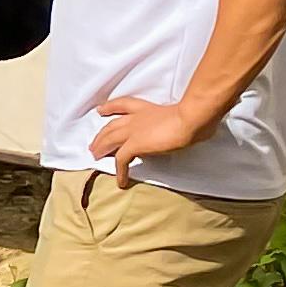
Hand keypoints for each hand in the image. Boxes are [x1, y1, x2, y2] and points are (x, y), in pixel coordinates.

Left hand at [88, 97, 211, 183]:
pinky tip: (121, 181)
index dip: (109, 107)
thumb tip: (180, 128)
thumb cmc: (192, 116)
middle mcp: (135, 117)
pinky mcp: (134, 144)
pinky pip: (121, 160)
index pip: (122, 105)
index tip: (100, 110)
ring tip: (96, 157)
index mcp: (145, 108)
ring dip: (102, 149)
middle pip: (111, 126)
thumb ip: (172, 120)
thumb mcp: (179, 115)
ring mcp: (133, 131)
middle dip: (101, 135)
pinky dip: (120, 172)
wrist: (189, 120)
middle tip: (93, 144)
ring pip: (109, 140)